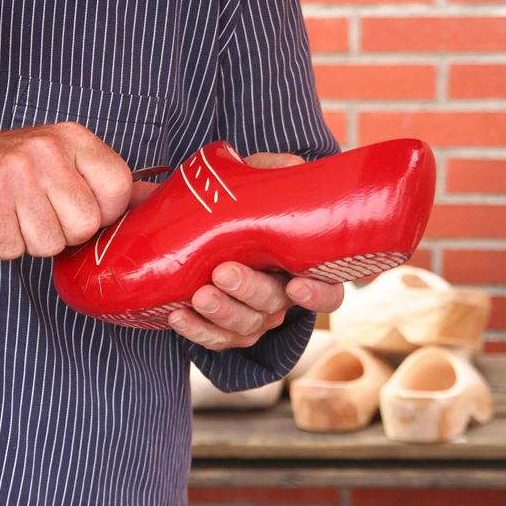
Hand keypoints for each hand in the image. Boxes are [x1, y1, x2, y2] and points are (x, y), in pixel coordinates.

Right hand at [0, 122, 131, 258]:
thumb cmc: (6, 170)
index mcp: (72, 138)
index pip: (120, 189)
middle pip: (85, 225)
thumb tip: (156, 200)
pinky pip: (12, 248)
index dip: (103, 214)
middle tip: (36, 213)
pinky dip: (0, 245)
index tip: (76, 209)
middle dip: (62, 233)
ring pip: (49, 243)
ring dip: (28, 241)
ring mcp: (14, 171)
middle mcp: (46, 149)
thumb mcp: (59, 161)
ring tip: (12, 215)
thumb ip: (104, 181)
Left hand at [166, 151, 344, 350]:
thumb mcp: (263, 182)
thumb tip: (291, 166)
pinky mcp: (223, 330)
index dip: (317, 294)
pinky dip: (196, 330)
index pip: (327, 291)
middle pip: (274, 305)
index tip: (296, 284)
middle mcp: (281, 298)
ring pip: (244, 326)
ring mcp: (253, 317)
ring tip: (198, 295)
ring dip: (221, 313)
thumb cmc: (247, 205)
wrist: (207, 226)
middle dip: (249, 291)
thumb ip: (277, 172)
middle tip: (223, 272)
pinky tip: (177, 315)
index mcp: (301, 267)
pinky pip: (214, 339)